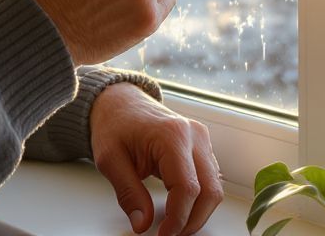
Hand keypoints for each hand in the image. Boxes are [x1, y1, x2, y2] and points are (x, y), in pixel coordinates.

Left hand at [90, 82, 222, 235]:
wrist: (118, 102)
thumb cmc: (113, 124)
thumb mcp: (110, 160)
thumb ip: (128, 193)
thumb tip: (142, 224)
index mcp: (172, 136)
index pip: (187, 188)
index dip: (178, 218)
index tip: (163, 234)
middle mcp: (193, 135)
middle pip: (210, 191)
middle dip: (192, 220)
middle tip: (170, 234)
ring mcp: (201, 139)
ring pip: (214, 187)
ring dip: (198, 211)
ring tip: (174, 224)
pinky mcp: (201, 146)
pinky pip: (210, 179)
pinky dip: (199, 198)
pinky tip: (180, 207)